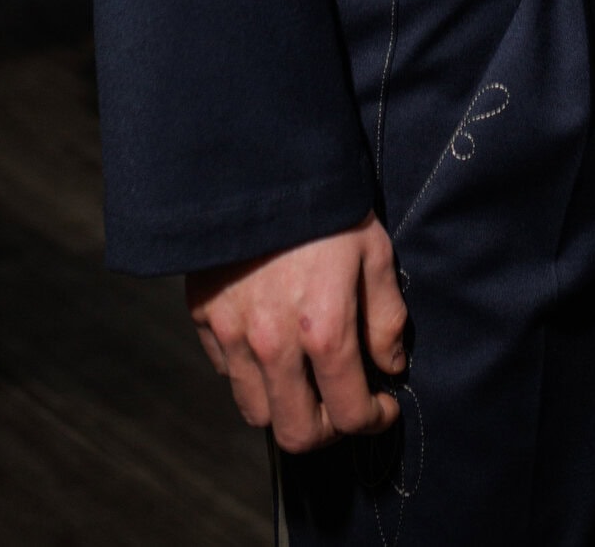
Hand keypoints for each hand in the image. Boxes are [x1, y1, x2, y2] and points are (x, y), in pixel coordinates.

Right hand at [186, 213, 407, 453]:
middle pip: (296, 433)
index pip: (350, 413)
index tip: (382, 407)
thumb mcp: (374, 251)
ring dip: (285, 406)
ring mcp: (233, 333)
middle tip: (342, 405)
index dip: (374, 419)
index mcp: (324, 329)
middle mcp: (274, 344)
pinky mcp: (204, 317)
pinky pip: (227, 371)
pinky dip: (251, 371)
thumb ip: (386, 317)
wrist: (260, 162)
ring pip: (257, 411)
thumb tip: (391, 365)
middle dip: (327, 430)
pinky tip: (271, 342)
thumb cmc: (325, 204)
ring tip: (305, 377)